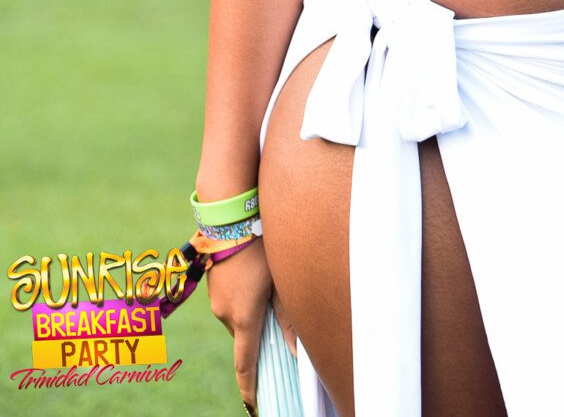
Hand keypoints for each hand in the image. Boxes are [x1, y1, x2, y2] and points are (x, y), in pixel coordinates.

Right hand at [206, 239, 297, 415]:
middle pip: (245, 336)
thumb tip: (297, 351)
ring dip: (251, 309)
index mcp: (244, 318)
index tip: (254, 404)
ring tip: (265, 281)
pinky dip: (242, 296)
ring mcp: (215, 300)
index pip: (245, 364)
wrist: (229, 220)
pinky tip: (252, 272)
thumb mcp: (280, 282)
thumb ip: (288, 318)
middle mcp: (225, 314)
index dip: (249, 387)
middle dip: (259, 330)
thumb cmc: (260, 248)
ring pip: (238, 316)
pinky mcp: (211, 286)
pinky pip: (230, 301)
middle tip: (275, 307)